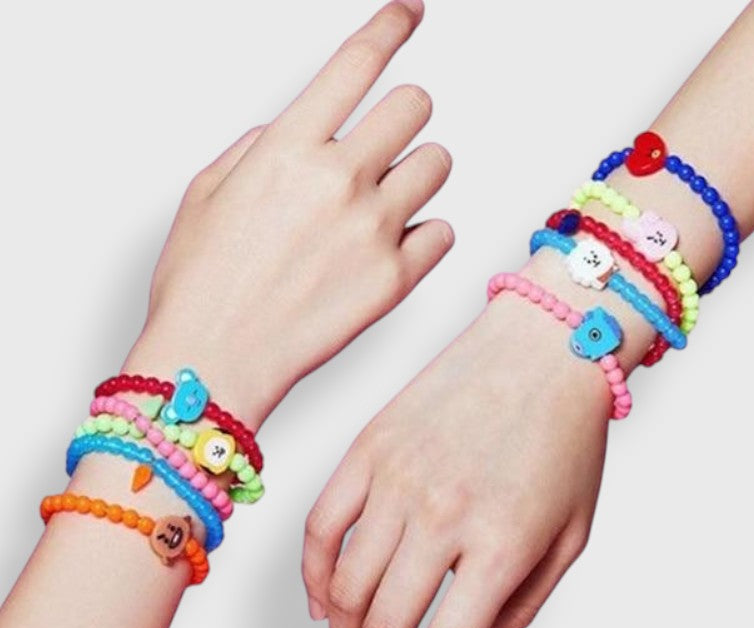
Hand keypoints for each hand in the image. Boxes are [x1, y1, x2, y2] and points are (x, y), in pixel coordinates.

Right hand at [125, 0, 452, 429]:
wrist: (216, 360)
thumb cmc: (202, 285)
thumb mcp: (208, 193)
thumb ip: (263, 148)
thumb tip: (300, 133)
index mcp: (290, 148)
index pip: (357, 63)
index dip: (389, 26)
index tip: (408, 13)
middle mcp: (340, 179)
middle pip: (416, 106)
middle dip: (403, 116)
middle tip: (383, 144)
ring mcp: (374, 230)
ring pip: (437, 164)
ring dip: (415, 173)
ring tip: (382, 204)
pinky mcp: (396, 280)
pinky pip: (442, 233)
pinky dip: (423, 235)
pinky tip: (390, 249)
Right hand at [303, 288, 611, 627]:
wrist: (541, 349)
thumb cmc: (563, 440)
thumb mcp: (570, 538)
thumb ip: (517, 607)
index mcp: (501, 542)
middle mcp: (442, 514)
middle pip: (385, 626)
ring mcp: (397, 478)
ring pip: (344, 585)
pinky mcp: (368, 449)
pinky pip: (320, 526)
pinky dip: (313, 576)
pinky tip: (324, 601)